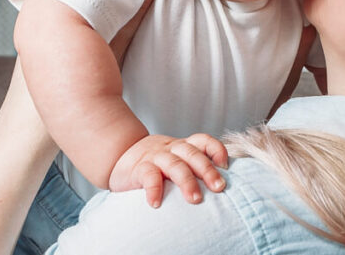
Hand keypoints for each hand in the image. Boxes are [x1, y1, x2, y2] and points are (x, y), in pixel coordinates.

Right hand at [109, 133, 228, 207]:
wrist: (119, 156)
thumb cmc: (154, 164)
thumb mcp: (175, 160)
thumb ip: (192, 169)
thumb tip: (218, 190)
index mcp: (183, 147)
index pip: (203, 141)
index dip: (216, 150)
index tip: (225, 165)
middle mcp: (172, 149)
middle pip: (193, 154)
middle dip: (208, 170)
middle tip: (219, 187)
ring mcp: (156, 157)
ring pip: (175, 164)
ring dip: (187, 181)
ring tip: (195, 199)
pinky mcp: (139, 168)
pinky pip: (149, 176)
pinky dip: (154, 189)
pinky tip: (156, 203)